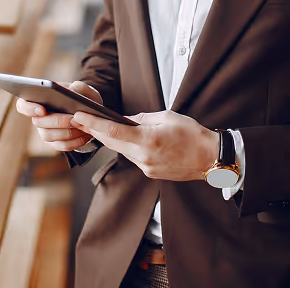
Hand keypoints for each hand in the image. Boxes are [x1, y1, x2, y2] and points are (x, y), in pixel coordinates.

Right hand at [15, 81, 102, 151]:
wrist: (91, 114)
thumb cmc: (83, 99)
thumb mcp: (85, 90)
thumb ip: (81, 86)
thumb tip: (73, 89)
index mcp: (39, 100)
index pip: (22, 105)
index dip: (28, 108)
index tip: (42, 110)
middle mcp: (38, 118)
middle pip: (38, 123)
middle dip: (57, 121)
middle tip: (74, 118)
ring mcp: (45, 131)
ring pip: (48, 136)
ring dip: (66, 132)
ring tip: (81, 126)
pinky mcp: (55, 143)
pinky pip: (61, 146)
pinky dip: (74, 141)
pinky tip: (85, 135)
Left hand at [71, 110, 218, 181]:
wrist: (211, 159)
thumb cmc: (193, 135)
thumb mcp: (167, 117)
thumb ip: (142, 118)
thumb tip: (124, 119)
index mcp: (148, 140)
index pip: (113, 132)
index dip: (93, 124)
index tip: (79, 116)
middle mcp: (144, 157)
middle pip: (112, 143)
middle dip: (95, 131)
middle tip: (80, 119)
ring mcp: (147, 167)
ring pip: (121, 151)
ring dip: (110, 139)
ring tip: (98, 126)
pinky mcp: (151, 173)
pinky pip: (133, 157)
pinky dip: (126, 147)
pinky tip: (124, 139)